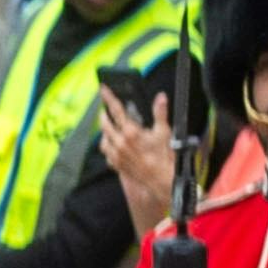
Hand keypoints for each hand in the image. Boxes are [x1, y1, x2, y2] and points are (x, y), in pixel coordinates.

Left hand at [95, 88, 182, 235]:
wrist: (162, 179)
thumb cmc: (164, 156)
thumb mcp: (164, 132)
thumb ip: (160, 113)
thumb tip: (161, 97)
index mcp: (130, 132)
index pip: (116, 109)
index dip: (109, 97)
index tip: (103, 88)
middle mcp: (119, 142)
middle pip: (105, 124)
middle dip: (105, 115)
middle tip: (107, 110)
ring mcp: (115, 154)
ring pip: (103, 139)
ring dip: (105, 132)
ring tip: (110, 127)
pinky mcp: (115, 164)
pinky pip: (106, 153)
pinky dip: (109, 147)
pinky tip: (114, 145)